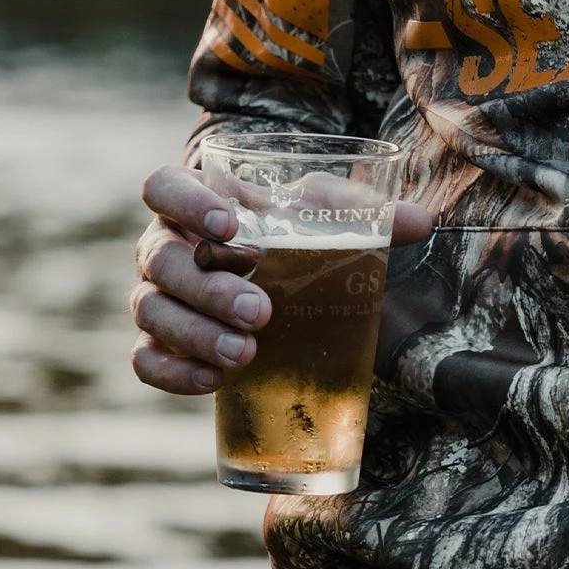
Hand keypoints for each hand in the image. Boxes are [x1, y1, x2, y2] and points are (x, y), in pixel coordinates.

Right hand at [130, 162, 432, 394]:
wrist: (285, 278)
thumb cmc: (297, 232)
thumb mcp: (328, 215)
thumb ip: (367, 213)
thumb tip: (422, 222)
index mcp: (197, 200)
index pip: (164, 186)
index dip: (187, 202)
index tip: (231, 224)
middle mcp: (167, 245)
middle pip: (162, 259)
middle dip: (209, 288)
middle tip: (262, 310)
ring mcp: (157, 295)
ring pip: (151, 311)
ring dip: (195, 333)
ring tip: (245, 352)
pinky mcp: (160, 343)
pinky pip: (146, 361)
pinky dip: (175, 373)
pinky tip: (215, 382)